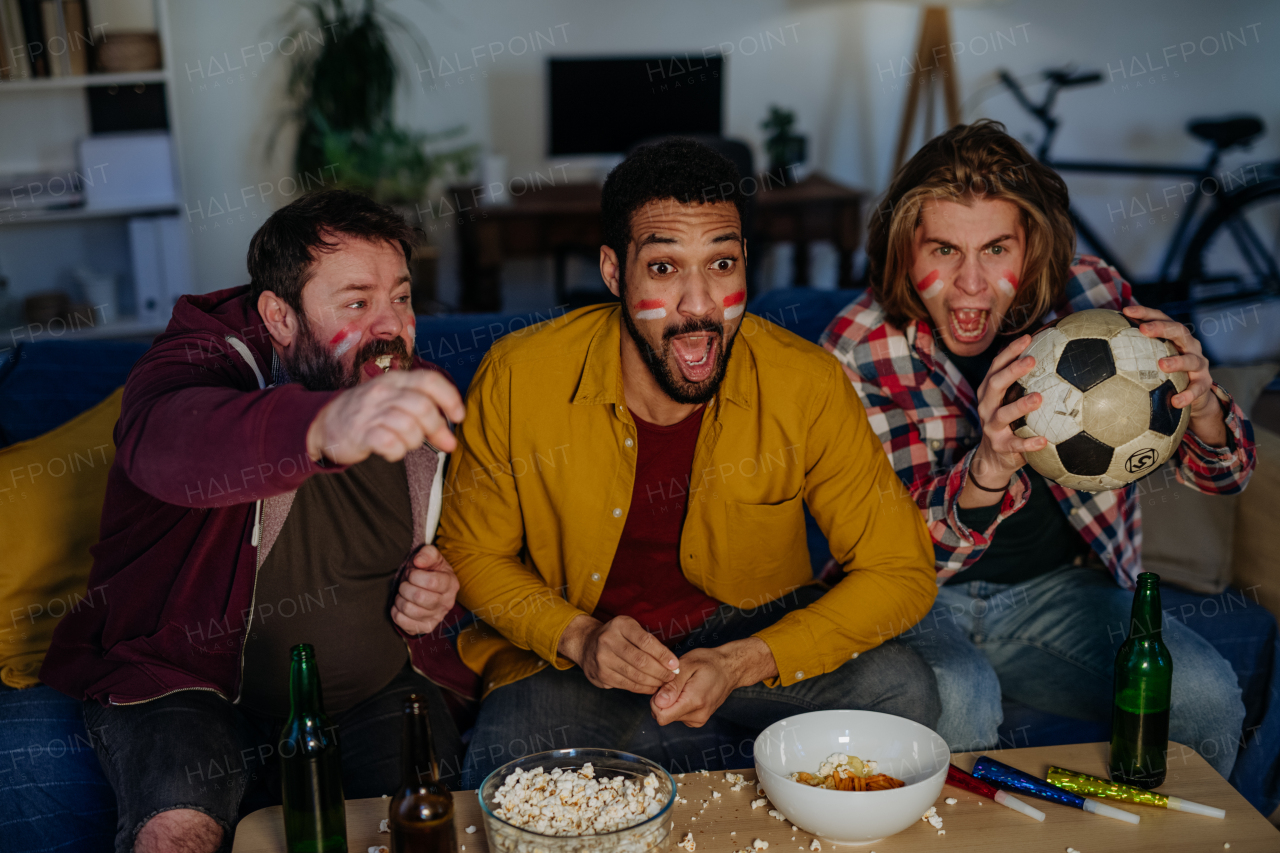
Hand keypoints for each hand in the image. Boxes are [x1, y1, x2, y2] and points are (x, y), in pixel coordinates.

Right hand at [306, 370, 465, 464]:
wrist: (324, 423)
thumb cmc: (368, 412)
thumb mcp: (393, 398)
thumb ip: (422, 407)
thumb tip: (451, 431)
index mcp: (396, 380)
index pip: (429, 380)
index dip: (450, 398)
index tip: (458, 417)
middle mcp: (383, 392)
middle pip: (423, 407)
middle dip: (438, 428)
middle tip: (444, 443)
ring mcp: (370, 412)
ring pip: (409, 426)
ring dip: (416, 441)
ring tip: (408, 443)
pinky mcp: (359, 434)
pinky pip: (389, 444)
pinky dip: (397, 452)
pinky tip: (393, 451)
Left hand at [391, 545, 459, 634]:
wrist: (427, 588)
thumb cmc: (428, 571)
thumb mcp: (431, 557)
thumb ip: (427, 554)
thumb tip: (418, 562)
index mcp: (451, 584)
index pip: (432, 582)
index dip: (416, 576)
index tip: (412, 573)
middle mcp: (447, 603)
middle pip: (419, 597)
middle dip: (406, 587)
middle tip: (405, 583)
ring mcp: (436, 617)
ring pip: (409, 610)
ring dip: (400, 599)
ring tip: (403, 594)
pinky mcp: (424, 627)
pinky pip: (403, 622)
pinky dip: (396, 612)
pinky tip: (401, 605)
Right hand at [558, 615, 678, 693]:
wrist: (586, 643)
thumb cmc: (617, 636)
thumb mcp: (630, 628)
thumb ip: (648, 641)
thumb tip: (671, 662)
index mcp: (620, 625)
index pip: (646, 641)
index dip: (663, 655)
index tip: (674, 664)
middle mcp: (608, 640)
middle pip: (641, 661)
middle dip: (660, 671)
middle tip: (671, 676)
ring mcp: (602, 659)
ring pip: (634, 675)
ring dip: (653, 682)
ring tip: (664, 683)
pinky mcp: (601, 675)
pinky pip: (627, 685)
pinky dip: (642, 688)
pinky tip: (651, 687)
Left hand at [650, 638, 776, 726]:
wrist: (730, 669)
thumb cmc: (709, 662)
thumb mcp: (687, 665)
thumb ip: (672, 685)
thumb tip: (658, 702)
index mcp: (694, 701)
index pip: (661, 716)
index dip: (656, 701)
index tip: (664, 686)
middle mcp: (697, 716)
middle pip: (664, 716)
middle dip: (663, 699)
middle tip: (675, 683)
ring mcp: (699, 720)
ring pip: (670, 716)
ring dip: (671, 701)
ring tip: (683, 685)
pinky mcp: (698, 720)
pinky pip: (678, 716)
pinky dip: (677, 704)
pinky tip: (687, 691)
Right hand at [965, 335, 1045, 501]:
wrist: (994, 457)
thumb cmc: (1012, 423)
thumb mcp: (1013, 401)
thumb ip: (1029, 384)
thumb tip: (1063, 358)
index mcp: (990, 391)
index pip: (996, 366)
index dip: (1010, 351)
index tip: (1028, 337)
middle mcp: (987, 406)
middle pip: (995, 384)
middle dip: (1012, 371)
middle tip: (1032, 360)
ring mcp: (991, 427)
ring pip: (1002, 413)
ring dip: (1020, 405)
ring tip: (1039, 398)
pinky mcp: (1000, 446)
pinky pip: (1015, 444)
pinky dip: (1028, 443)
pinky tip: (1044, 440)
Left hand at [1122, 304, 1225, 445]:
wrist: (1193, 396)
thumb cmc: (1165, 374)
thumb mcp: (1149, 361)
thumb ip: (1130, 353)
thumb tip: (1091, 350)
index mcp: (1173, 337)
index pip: (1160, 318)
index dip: (1145, 312)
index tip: (1125, 310)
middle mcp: (1189, 346)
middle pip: (1179, 331)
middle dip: (1161, 328)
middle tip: (1143, 330)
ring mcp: (1199, 365)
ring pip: (1192, 359)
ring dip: (1177, 361)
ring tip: (1162, 364)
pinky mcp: (1204, 384)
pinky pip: (1197, 390)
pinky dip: (1187, 395)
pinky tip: (1174, 401)